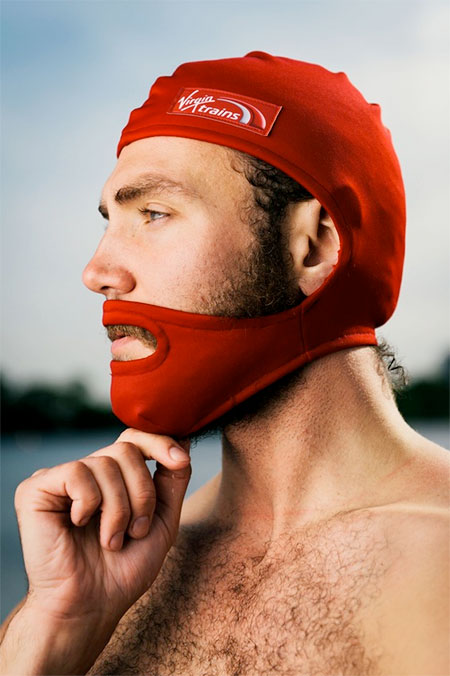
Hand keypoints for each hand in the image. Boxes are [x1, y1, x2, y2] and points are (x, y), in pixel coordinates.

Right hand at [13, 429, 191, 624]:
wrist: (91, 606)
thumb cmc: (124, 569)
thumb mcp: (162, 520)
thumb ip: (173, 479)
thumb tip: (185, 439)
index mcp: (112, 477)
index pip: (135, 438)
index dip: (160, 443)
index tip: (181, 459)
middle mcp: (86, 472)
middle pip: (126, 449)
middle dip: (142, 493)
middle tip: (136, 530)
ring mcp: (59, 479)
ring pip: (105, 463)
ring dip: (118, 509)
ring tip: (112, 540)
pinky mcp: (36, 489)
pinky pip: (76, 473)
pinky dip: (89, 504)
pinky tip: (79, 525)